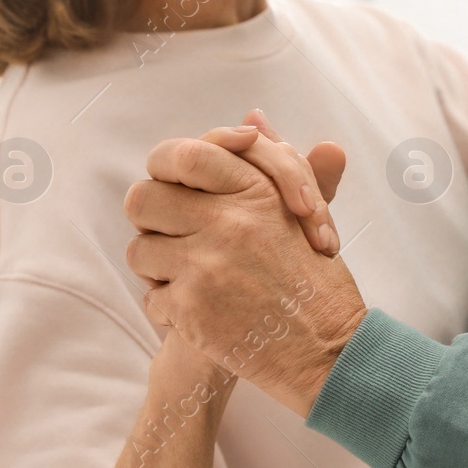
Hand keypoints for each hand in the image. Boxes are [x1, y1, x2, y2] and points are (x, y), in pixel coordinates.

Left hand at [125, 133, 368, 417]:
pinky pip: (150, 297)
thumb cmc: (317, 282)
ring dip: (158, 267)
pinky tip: (199, 314)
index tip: (177, 188)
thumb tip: (252, 118)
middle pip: (142, 199)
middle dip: (152, 219)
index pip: (181, 155)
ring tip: (190, 280)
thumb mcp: (304, 213)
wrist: (327, 349)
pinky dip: (169, 309)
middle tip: (173, 236)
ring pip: (139, 250)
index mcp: (254, 191)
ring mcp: (205, 265)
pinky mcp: (191, 309)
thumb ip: (275, 163)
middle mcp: (227, 221)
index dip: (167, 171)